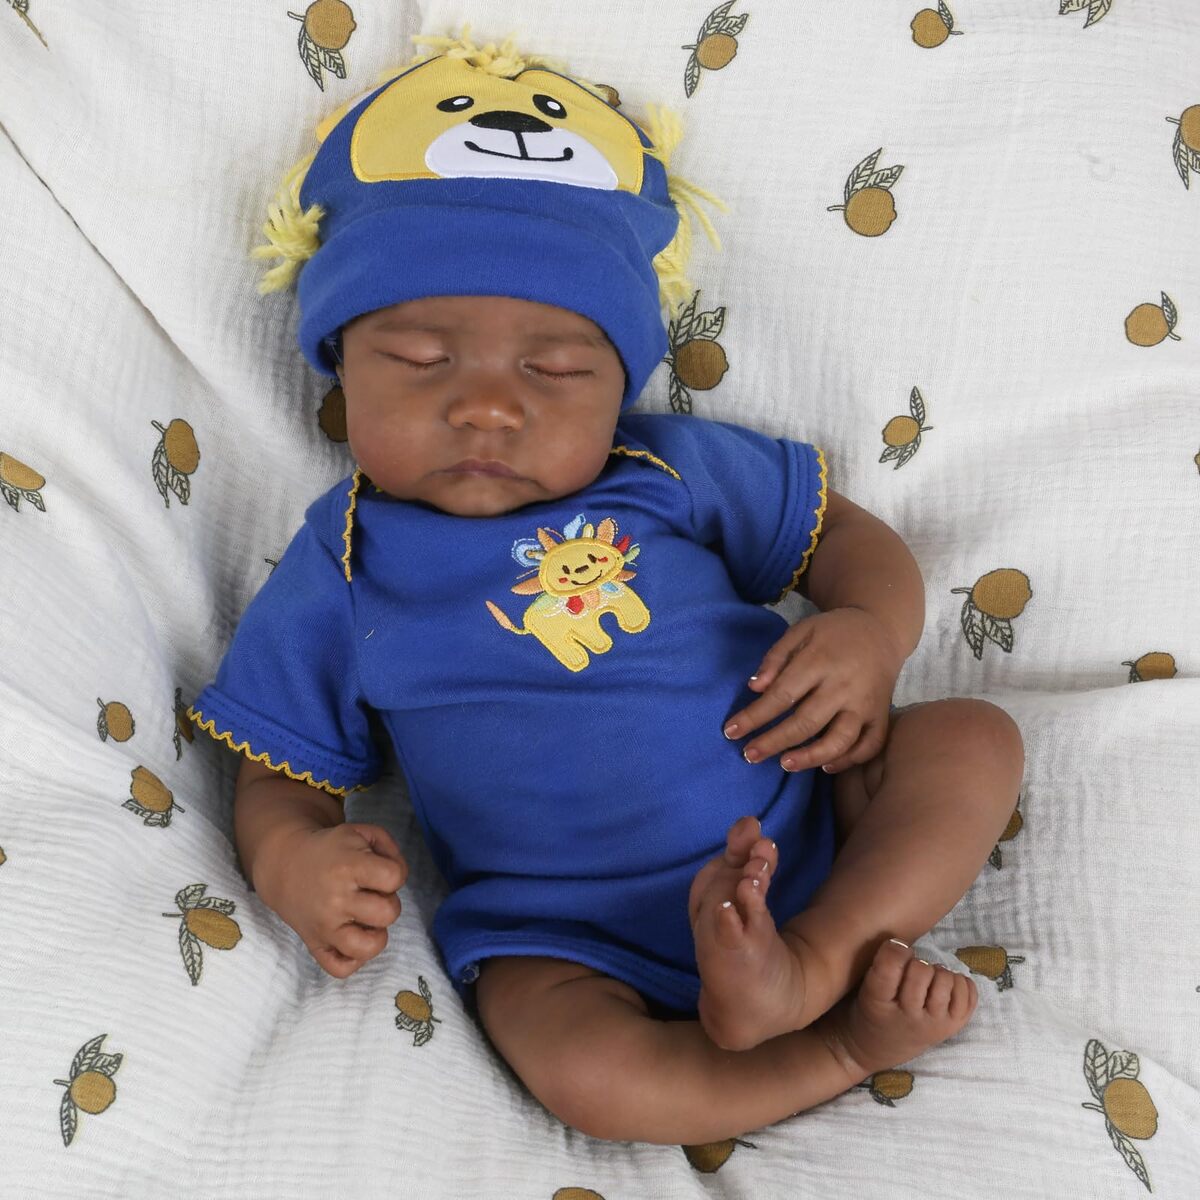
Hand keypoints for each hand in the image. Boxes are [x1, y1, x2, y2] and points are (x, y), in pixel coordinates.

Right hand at [253, 822, 408, 979]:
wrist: (285, 864)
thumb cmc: (332, 850)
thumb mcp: (362, 833)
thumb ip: (391, 849)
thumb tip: (399, 879)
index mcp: (348, 866)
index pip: (394, 877)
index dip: (395, 873)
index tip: (380, 871)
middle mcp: (335, 899)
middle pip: (388, 913)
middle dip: (388, 902)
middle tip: (371, 894)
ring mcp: (324, 926)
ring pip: (368, 948)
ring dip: (376, 933)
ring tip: (366, 919)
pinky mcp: (314, 945)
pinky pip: (341, 969)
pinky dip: (354, 959)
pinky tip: (354, 938)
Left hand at [722, 607, 903, 774]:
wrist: (880, 629)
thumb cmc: (832, 633)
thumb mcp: (801, 631)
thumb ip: (776, 657)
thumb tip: (754, 688)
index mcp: (820, 661)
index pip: (782, 695)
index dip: (754, 716)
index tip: (731, 731)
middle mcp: (844, 686)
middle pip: (806, 722)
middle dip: (774, 742)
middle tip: (749, 755)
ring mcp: (866, 703)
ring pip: (840, 740)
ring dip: (810, 757)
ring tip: (784, 764)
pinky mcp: (882, 715)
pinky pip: (870, 745)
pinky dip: (849, 760)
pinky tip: (825, 766)